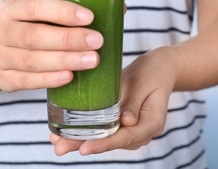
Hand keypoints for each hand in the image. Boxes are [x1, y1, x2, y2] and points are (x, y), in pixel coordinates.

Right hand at [0, 0, 103, 91]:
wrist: (0, 52)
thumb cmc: (32, 29)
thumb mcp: (42, 15)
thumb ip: (71, 12)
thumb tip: (119, 9)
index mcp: (10, 8)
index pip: (35, 6)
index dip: (62, 11)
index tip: (90, 17)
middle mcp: (0, 31)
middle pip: (33, 36)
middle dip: (68, 39)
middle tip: (96, 41)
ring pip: (31, 60)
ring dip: (63, 60)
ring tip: (91, 60)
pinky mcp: (3, 79)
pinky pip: (27, 81)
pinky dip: (49, 79)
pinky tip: (69, 77)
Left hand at [50, 47, 175, 155]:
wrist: (160, 68)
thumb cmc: (153, 72)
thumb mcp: (142, 83)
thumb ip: (133, 102)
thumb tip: (126, 123)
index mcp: (152, 123)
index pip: (126, 137)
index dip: (105, 144)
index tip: (84, 148)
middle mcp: (142, 131)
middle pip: (112, 141)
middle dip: (85, 145)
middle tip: (60, 148)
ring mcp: (132, 129)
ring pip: (107, 138)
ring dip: (82, 140)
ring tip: (58, 143)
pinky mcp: (123, 123)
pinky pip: (106, 130)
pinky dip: (88, 131)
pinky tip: (68, 133)